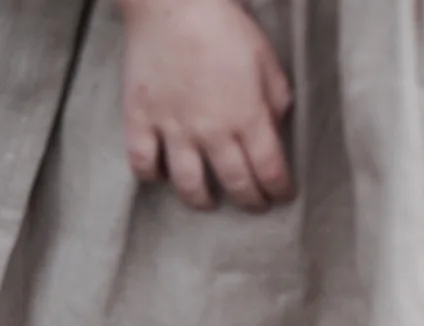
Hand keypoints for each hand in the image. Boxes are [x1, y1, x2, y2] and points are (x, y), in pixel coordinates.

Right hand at [119, 0, 294, 211]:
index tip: (282, 195)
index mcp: (248, 117)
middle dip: (251, 201)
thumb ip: (275, 103)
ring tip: (208, 200)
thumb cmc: (224, 25)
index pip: (271, 172)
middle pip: (236, 185)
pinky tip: (162, 173)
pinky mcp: (141, 117)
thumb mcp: (266, 62)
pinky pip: (143, 162)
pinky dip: (152, 174)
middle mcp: (213, 131)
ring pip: (190, 185)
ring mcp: (174, 127)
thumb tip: (275, 133)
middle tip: (254, 203)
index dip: (280, 190)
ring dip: (202, 200)